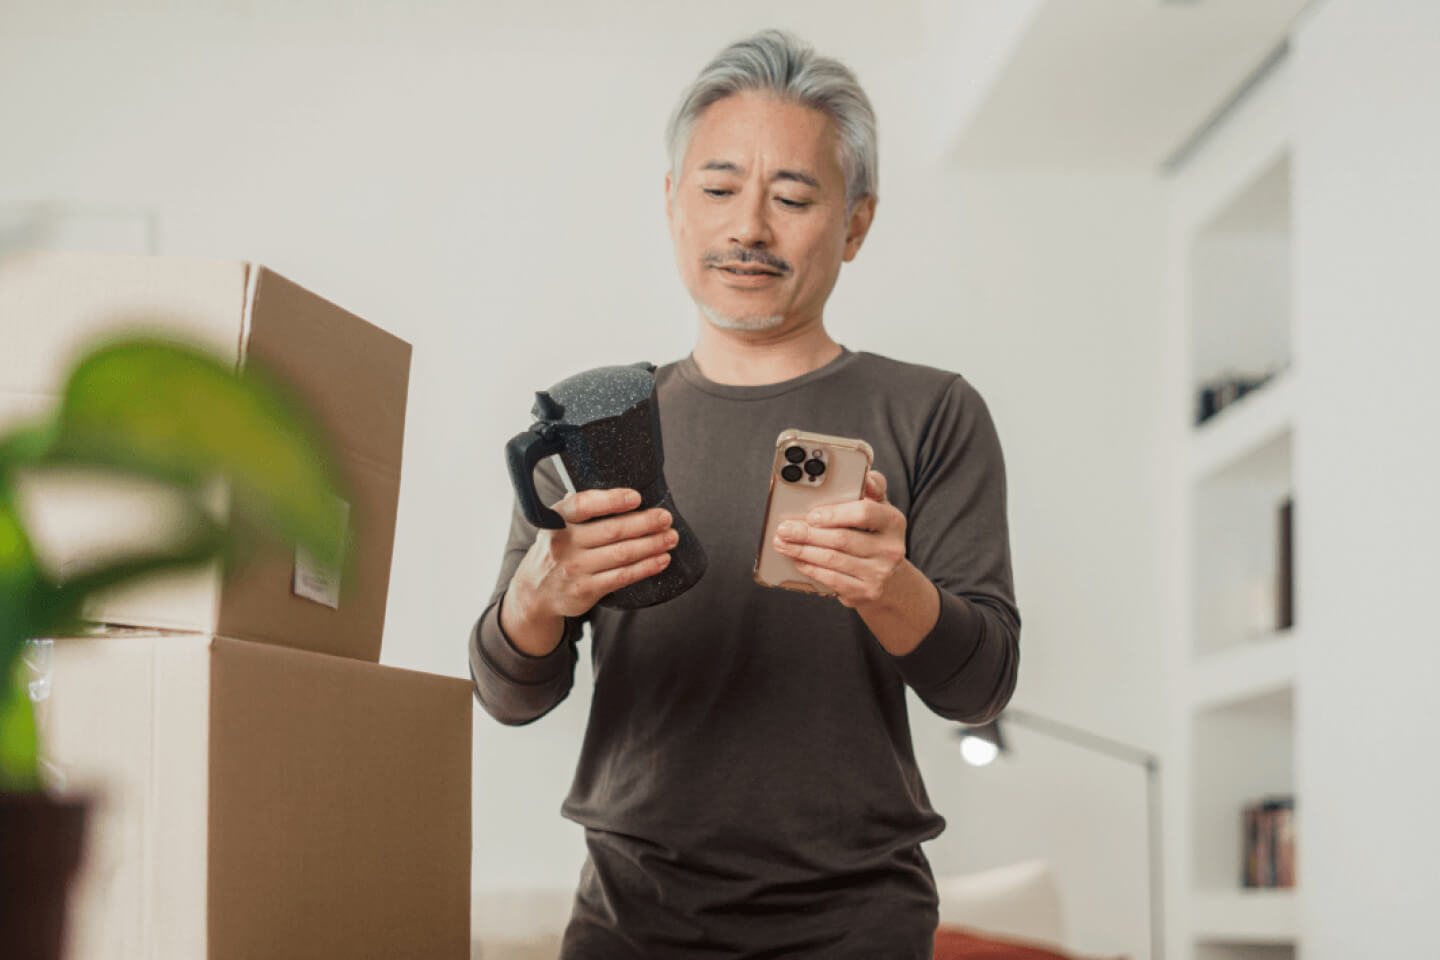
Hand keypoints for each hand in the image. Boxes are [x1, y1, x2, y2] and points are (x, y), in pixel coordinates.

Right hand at [513, 488, 675, 619]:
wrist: (536, 591)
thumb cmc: (556, 549)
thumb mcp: (557, 522)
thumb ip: (579, 505)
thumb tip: (612, 481)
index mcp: (558, 519)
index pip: (584, 505)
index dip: (612, 500)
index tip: (636, 497)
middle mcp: (565, 543)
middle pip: (612, 530)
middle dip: (645, 523)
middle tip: (666, 518)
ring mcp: (575, 568)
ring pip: (622, 554)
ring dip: (652, 544)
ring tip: (670, 538)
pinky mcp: (586, 589)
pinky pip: (623, 576)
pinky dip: (646, 567)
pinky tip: (661, 560)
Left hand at [772, 470, 907, 609]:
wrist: (890, 580)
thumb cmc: (875, 536)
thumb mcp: (879, 510)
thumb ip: (872, 488)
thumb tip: (865, 474)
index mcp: (893, 521)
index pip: (865, 512)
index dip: (835, 513)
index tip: (811, 514)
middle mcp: (890, 549)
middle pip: (842, 539)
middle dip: (807, 533)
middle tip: (784, 528)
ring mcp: (879, 573)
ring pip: (833, 559)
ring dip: (802, 550)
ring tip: (782, 543)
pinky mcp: (865, 593)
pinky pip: (831, 579)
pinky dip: (810, 568)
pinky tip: (797, 559)